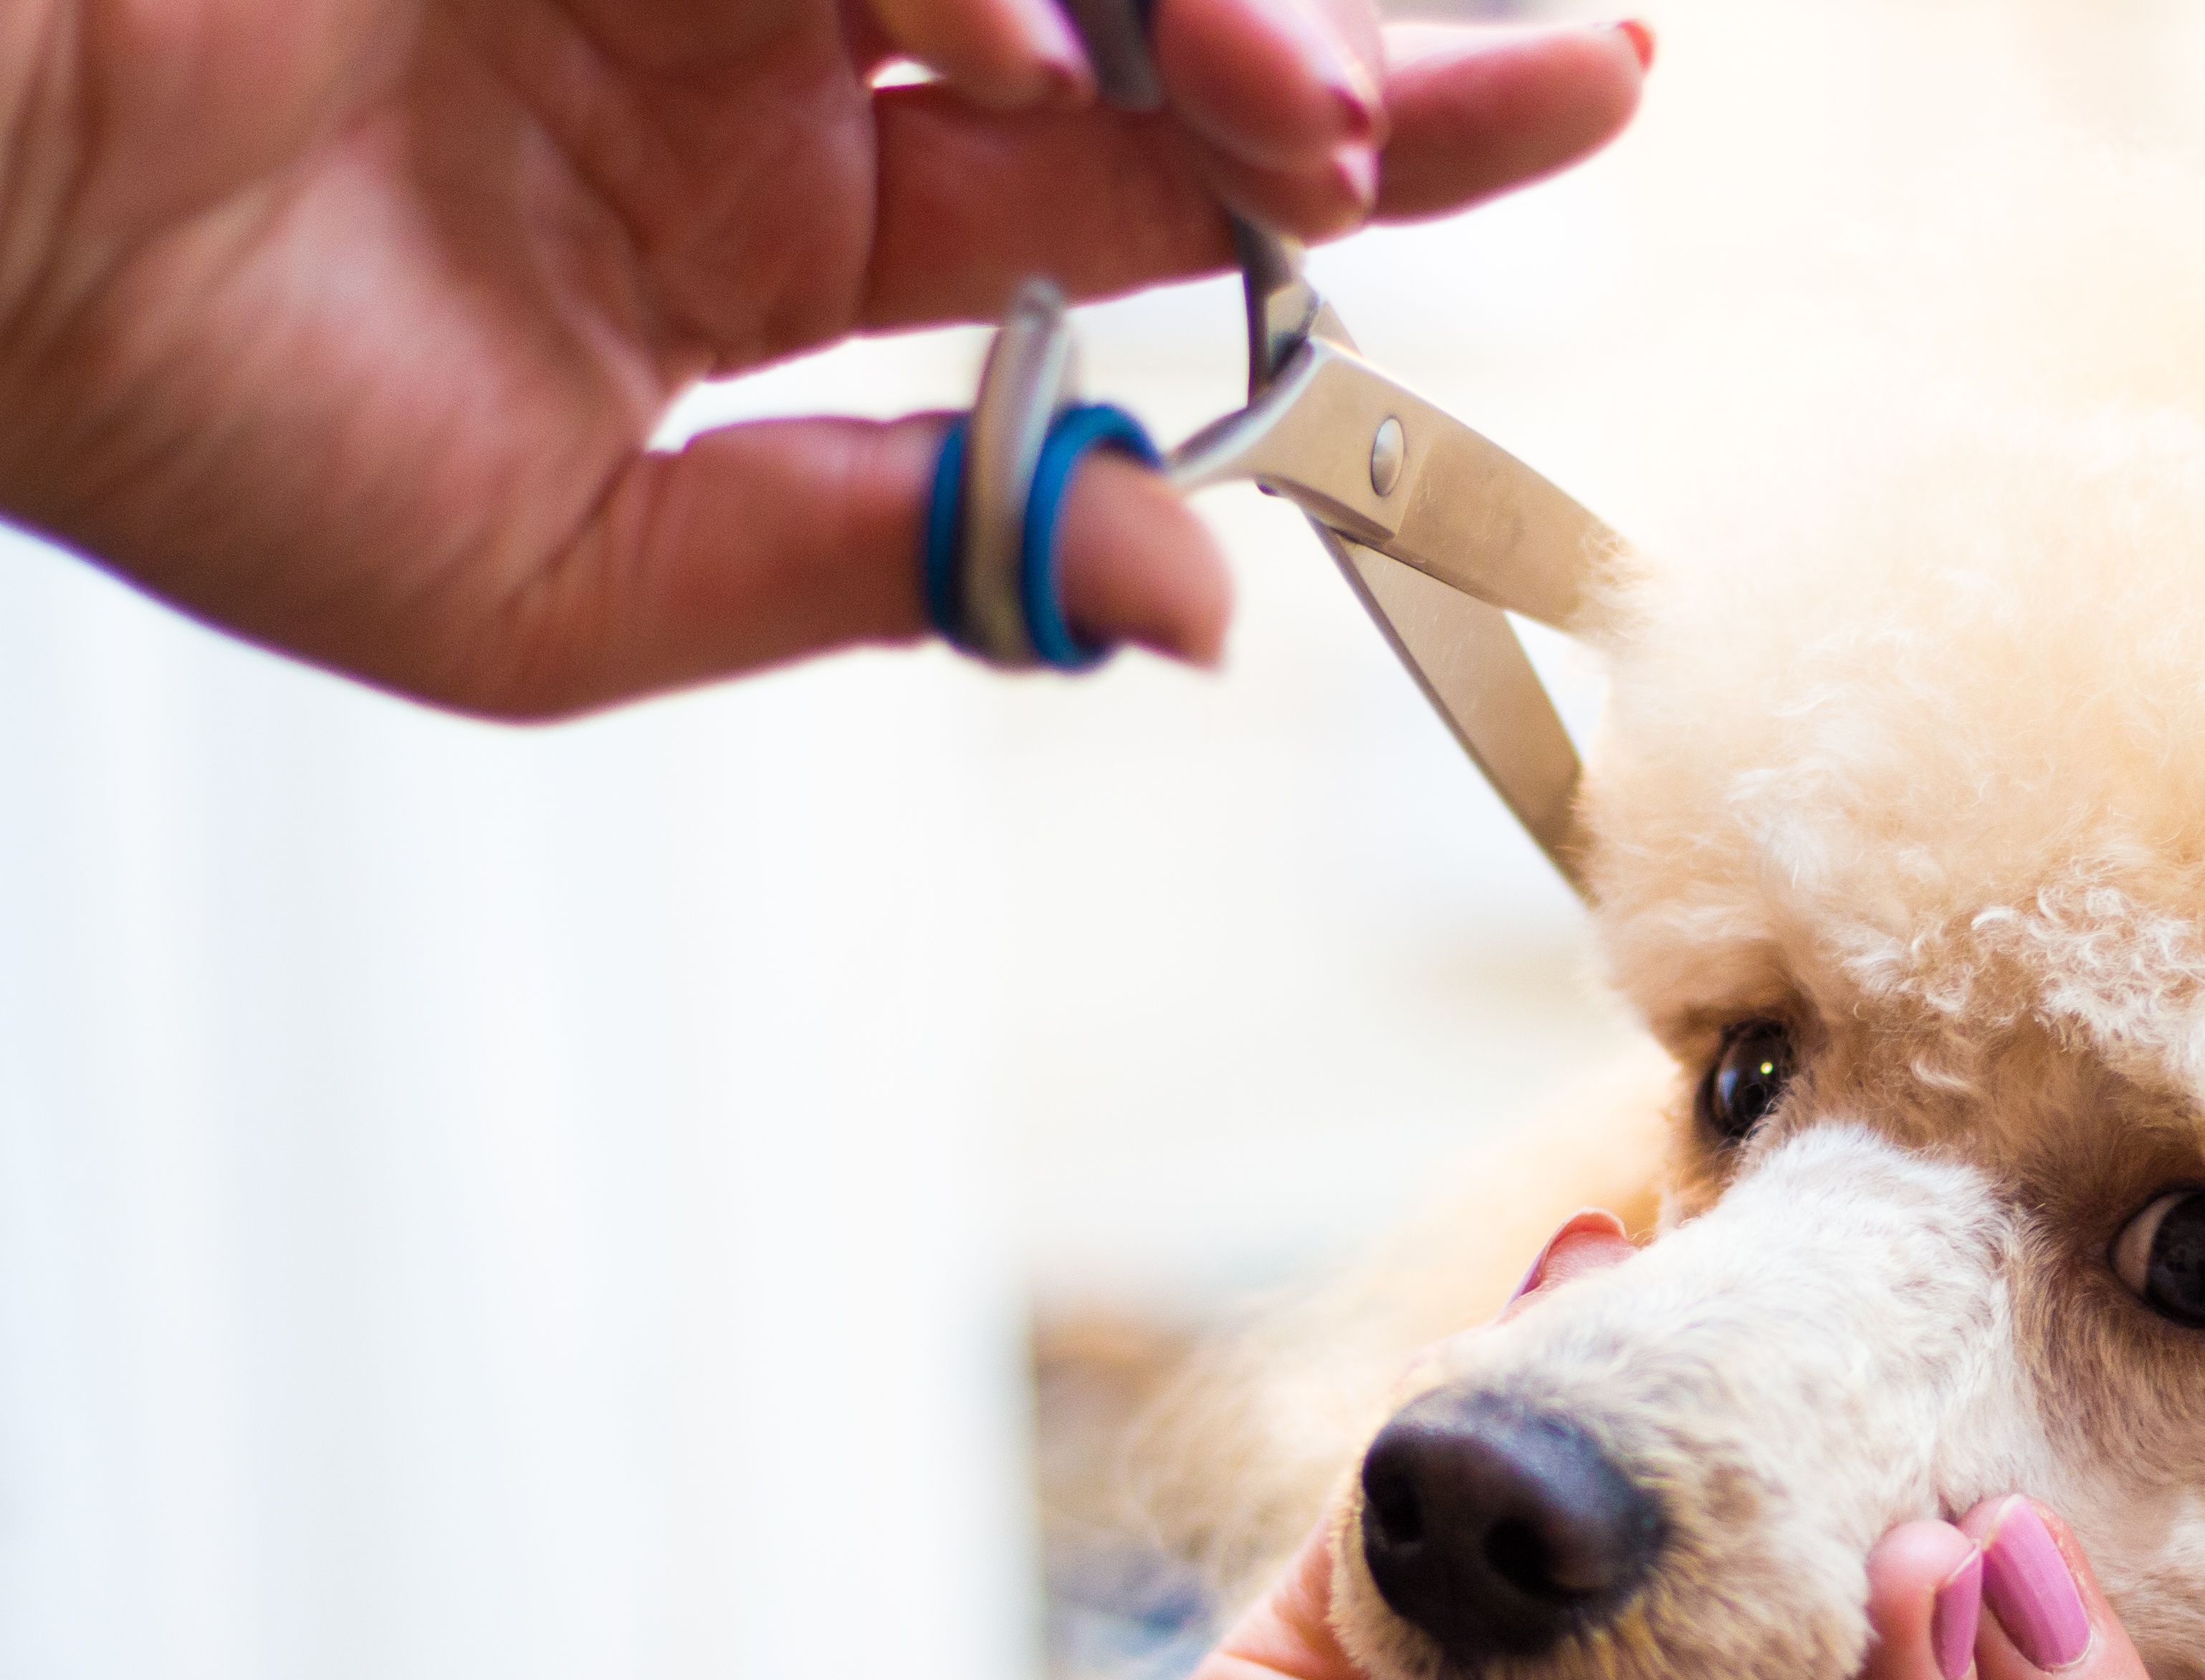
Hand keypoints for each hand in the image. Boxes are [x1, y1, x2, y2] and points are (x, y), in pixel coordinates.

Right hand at [0, 0, 1647, 713]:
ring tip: (1325, 122)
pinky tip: (1047, 44)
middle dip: (1366, 47)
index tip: (1566, 112)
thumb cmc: (150, 401)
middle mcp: (762, 30)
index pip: (1134, 177)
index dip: (1356, 152)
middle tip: (1569, 81)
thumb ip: (889, 563)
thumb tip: (1188, 610)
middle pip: (1152, 9)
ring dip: (1215, 7)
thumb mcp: (560, 582)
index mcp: (762, 214)